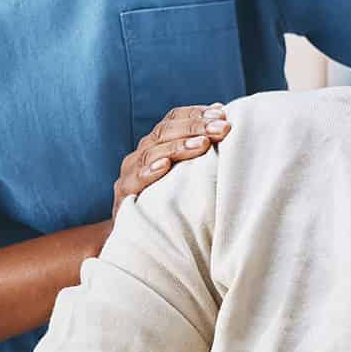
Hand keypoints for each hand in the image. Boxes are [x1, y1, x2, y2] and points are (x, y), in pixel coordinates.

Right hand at [112, 103, 230, 216]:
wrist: (140, 237)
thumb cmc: (172, 200)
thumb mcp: (187, 172)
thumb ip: (201, 147)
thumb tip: (226, 119)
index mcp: (156, 143)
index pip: (173, 119)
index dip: (196, 114)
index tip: (222, 114)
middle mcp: (141, 153)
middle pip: (164, 131)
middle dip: (195, 127)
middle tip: (221, 128)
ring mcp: (130, 174)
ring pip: (151, 152)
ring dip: (178, 146)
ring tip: (202, 144)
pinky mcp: (124, 196)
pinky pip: (133, 181)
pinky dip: (148, 172)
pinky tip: (165, 167)